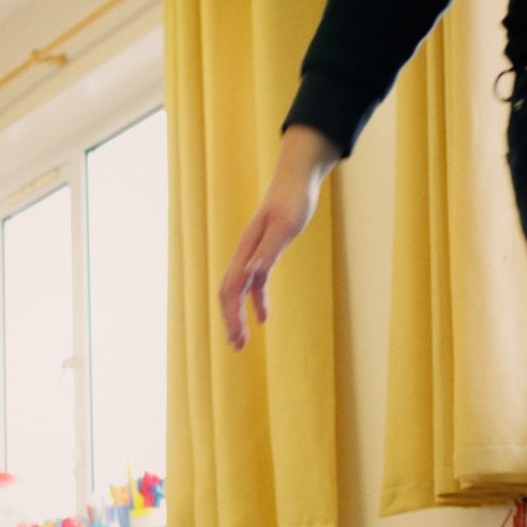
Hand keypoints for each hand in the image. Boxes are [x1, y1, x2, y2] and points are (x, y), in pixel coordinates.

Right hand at [219, 125, 338, 349]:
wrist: (297, 179)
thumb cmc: (293, 199)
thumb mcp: (285, 226)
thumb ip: (267, 251)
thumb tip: (251, 275)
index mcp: (246, 249)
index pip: (232, 288)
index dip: (232, 314)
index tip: (239, 337)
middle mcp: (244, 254)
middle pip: (228, 293)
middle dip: (230, 321)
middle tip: (237, 347)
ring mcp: (252, 254)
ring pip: (238, 291)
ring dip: (238, 316)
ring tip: (241, 341)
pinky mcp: (263, 253)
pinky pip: (254, 284)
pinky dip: (256, 302)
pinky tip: (263, 319)